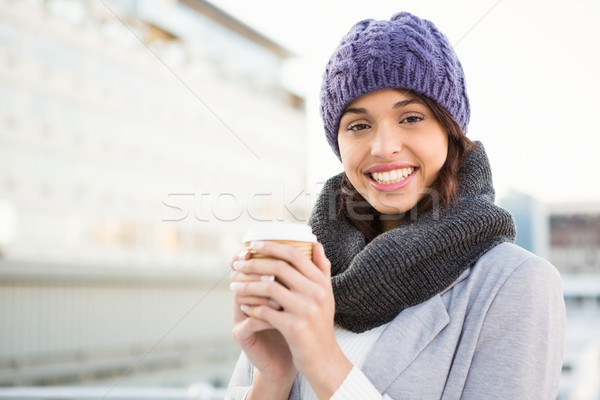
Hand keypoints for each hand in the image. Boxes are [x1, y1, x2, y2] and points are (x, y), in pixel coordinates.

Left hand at [230, 241, 351, 398]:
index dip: (272, 247)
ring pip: (269, 288)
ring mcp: (306, 310)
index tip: (253, 245)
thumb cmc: (320, 324)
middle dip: (254, 263)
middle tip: (237, 264)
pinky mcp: (294, 328)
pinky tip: (243, 307)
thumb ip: (321, 269)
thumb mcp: (326, 294)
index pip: (295, 255)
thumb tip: (315, 243)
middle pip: (279, 267)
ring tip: (234, 285)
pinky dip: (251, 308)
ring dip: (247, 285)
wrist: (323, 358)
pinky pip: (265, 312)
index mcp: (321, 282)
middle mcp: (316, 293)